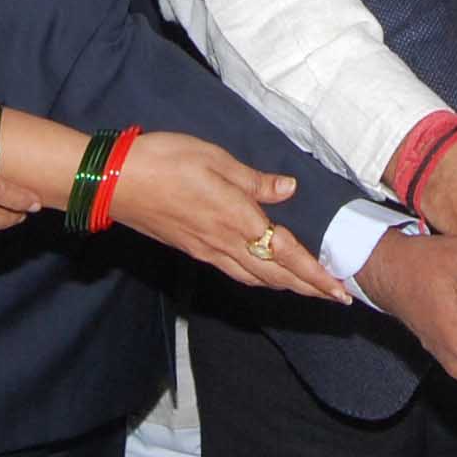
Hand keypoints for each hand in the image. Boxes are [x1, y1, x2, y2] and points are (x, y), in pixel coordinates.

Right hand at [106, 130, 350, 303]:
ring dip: (286, 287)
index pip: (287, 255)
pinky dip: (259, 279)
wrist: (116, 182)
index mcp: (237, 219)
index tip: (340, 290)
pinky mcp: (192, 249)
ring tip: (308, 289)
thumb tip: (288, 190)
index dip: (316, 275)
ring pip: (256, 278)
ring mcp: (207, 250)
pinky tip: (263, 275)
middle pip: (276, 275)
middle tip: (336, 298)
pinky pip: (235, 272)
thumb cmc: (165, 161)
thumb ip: (254, 180)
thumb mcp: (215, 159)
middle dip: (309, 288)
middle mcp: (225, 243)